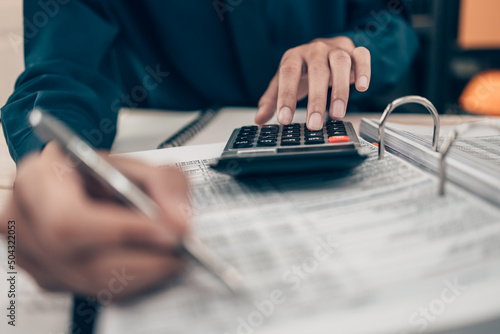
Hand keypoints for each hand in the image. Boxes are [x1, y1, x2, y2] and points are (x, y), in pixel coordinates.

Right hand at [0, 142, 190, 301]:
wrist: (85, 187)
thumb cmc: (105, 175)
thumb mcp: (143, 164)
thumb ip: (166, 185)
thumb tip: (176, 222)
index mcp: (40, 178)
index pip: (71, 218)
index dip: (121, 231)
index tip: (165, 232)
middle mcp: (26, 218)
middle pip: (80, 260)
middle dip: (141, 259)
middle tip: (175, 248)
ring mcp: (32, 253)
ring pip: (90, 281)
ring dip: (141, 272)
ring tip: (169, 255)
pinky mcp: (49, 277)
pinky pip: (94, 290)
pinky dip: (130, 281)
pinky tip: (146, 263)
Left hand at [255, 36, 370, 129]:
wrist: (326, 49)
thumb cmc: (304, 69)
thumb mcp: (284, 82)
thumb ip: (272, 100)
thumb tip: (259, 119)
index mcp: (295, 57)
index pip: (288, 74)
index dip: (286, 97)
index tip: (284, 120)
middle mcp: (315, 50)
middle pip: (316, 71)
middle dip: (316, 100)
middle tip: (314, 124)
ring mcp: (336, 49)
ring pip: (340, 64)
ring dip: (340, 90)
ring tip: (337, 115)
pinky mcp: (355, 52)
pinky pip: (362, 56)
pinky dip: (364, 70)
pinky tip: (361, 87)